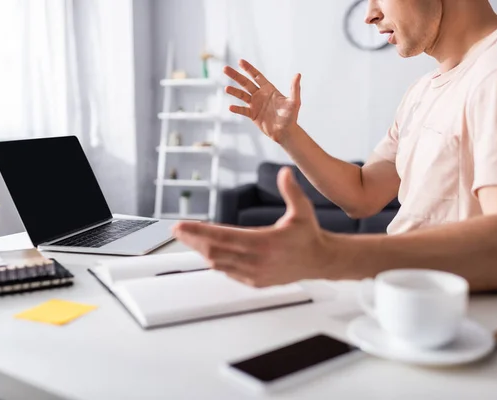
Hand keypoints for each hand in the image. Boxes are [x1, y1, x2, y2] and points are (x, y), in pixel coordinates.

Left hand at [172, 168, 332, 287]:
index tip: (181, 226)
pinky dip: (216, 261)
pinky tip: (208, 251)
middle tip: (177, 230)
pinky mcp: (255, 282)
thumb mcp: (302, 210)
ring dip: (201, 251)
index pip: (223, 236)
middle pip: (214, 252)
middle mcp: (257, 261)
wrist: (320, 261)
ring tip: (188, 239)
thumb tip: (284, 172)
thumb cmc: (309, 235)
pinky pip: (228, 272)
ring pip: (218, 264)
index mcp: (265, 243)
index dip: (199, 232)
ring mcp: (254, 274)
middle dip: (193, 240)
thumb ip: (291, 191)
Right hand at [224, 59, 301, 143]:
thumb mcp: (294, 102)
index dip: (249, 69)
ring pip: (242, 96)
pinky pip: (243, 110)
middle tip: (225, 69)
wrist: (285, 132)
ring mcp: (255, 105)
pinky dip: (237, 109)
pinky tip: (230, 107)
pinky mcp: (253, 115)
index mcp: (269, 89)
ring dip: (234, 91)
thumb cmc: (291, 116)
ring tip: (226, 88)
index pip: (256, 76)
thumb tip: (298, 74)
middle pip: (245, 83)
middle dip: (235, 76)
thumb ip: (294, 88)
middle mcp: (260, 95)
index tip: (240, 61)